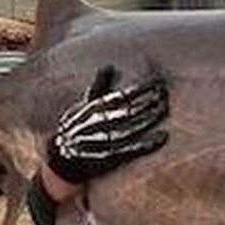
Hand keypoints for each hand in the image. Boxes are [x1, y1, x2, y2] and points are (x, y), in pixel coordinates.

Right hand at [47, 65, 168, 183]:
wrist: (60, 158)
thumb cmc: (77, 127)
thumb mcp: (84, 105)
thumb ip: (99, 86)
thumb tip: (109, 66)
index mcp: (92, 109)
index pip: (120, 96)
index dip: (139, 88)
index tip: (156, 81)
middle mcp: (97, 124)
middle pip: (128, 111)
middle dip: (148, 102)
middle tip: (165, 93)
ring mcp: (103, 141)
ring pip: (131, 128)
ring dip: (149, 119)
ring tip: (165, 109)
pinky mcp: (108, 159)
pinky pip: (131, 150)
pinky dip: (148, 144)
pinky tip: (162, 137)